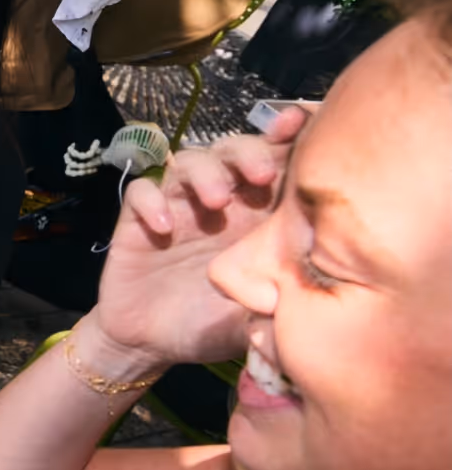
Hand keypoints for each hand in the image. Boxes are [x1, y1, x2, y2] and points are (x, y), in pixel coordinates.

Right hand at [93, 108, 310, 368]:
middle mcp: (220, 202)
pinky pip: (142, 191)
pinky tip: (165, 228)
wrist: (152, 343)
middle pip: (233, 149)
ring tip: (217, 201)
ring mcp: (179, 207)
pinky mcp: (139, 220)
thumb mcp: (262, 314)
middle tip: (263, 176)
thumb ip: (288, 297)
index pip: (276, 159)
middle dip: (250, 152)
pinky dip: (153, 201)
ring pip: (188, 161)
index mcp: (258, 216)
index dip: (287, 136)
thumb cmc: (213, 325)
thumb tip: (330, 290)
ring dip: (205, 172)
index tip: (300, 125)